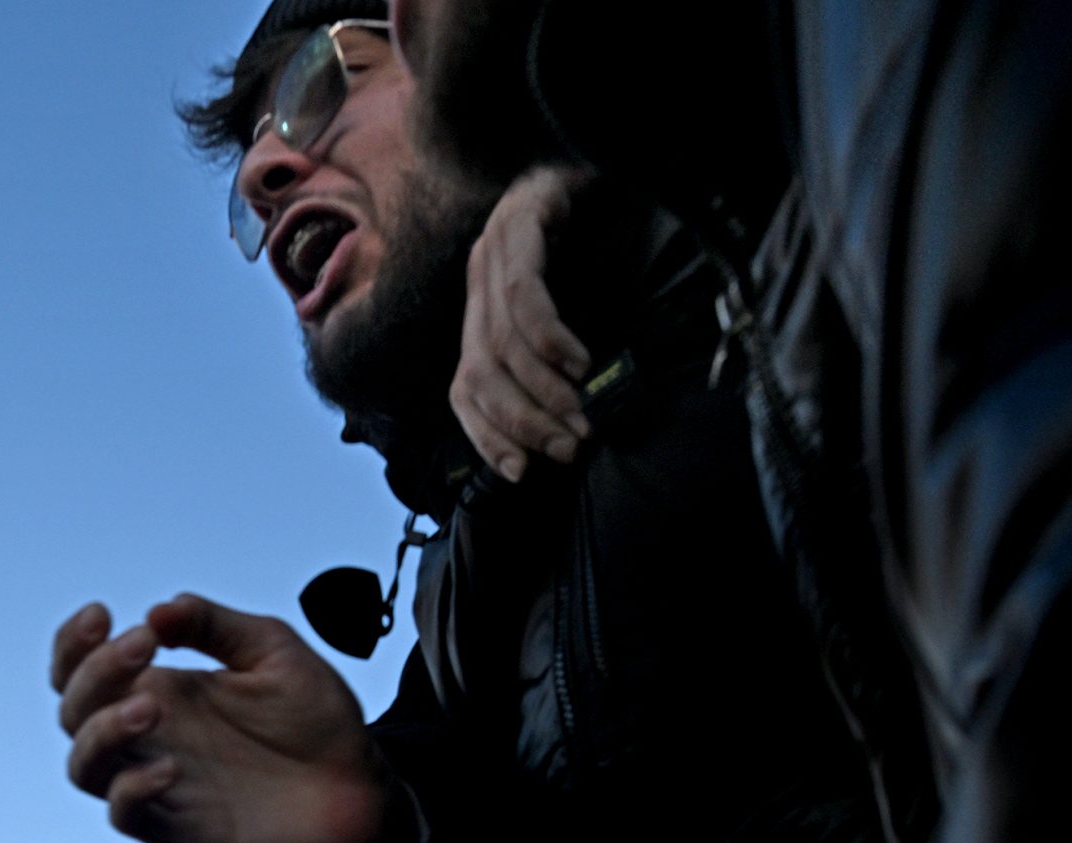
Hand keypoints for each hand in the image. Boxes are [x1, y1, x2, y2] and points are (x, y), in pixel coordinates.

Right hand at [53, 596, 396, 842]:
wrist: (364, 791)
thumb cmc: (317, 721)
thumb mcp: (273, 651)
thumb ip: (216, 626)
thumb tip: (159, 611)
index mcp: (163, 690)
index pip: (83, 669)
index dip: (74, 643)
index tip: (103, 612)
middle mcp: (151, 739)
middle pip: (75, 710)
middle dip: (94, 672)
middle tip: (142, 646)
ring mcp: (160, 786)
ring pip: (86, 766)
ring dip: (101, 731)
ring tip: (150, 705)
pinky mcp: (181, 831)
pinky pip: (127, 816)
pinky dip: (133, 790)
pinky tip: (171, 768)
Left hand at [451, 167, 593, 478]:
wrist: (606, 142)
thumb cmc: (597, 233)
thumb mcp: (566, 308)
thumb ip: (553, 361)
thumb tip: (563, 429)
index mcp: (480, 308)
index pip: (464, 389)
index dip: (487, 436)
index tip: (520, 471)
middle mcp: (477, 279)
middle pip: (481, 373)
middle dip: (523, 422)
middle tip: (568, 448)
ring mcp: (496, 246)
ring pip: (503, 343)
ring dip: (543, 391)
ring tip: (581, 417)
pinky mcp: (524, 220)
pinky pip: (525, 295)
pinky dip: (550, 339)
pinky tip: (579, 364)